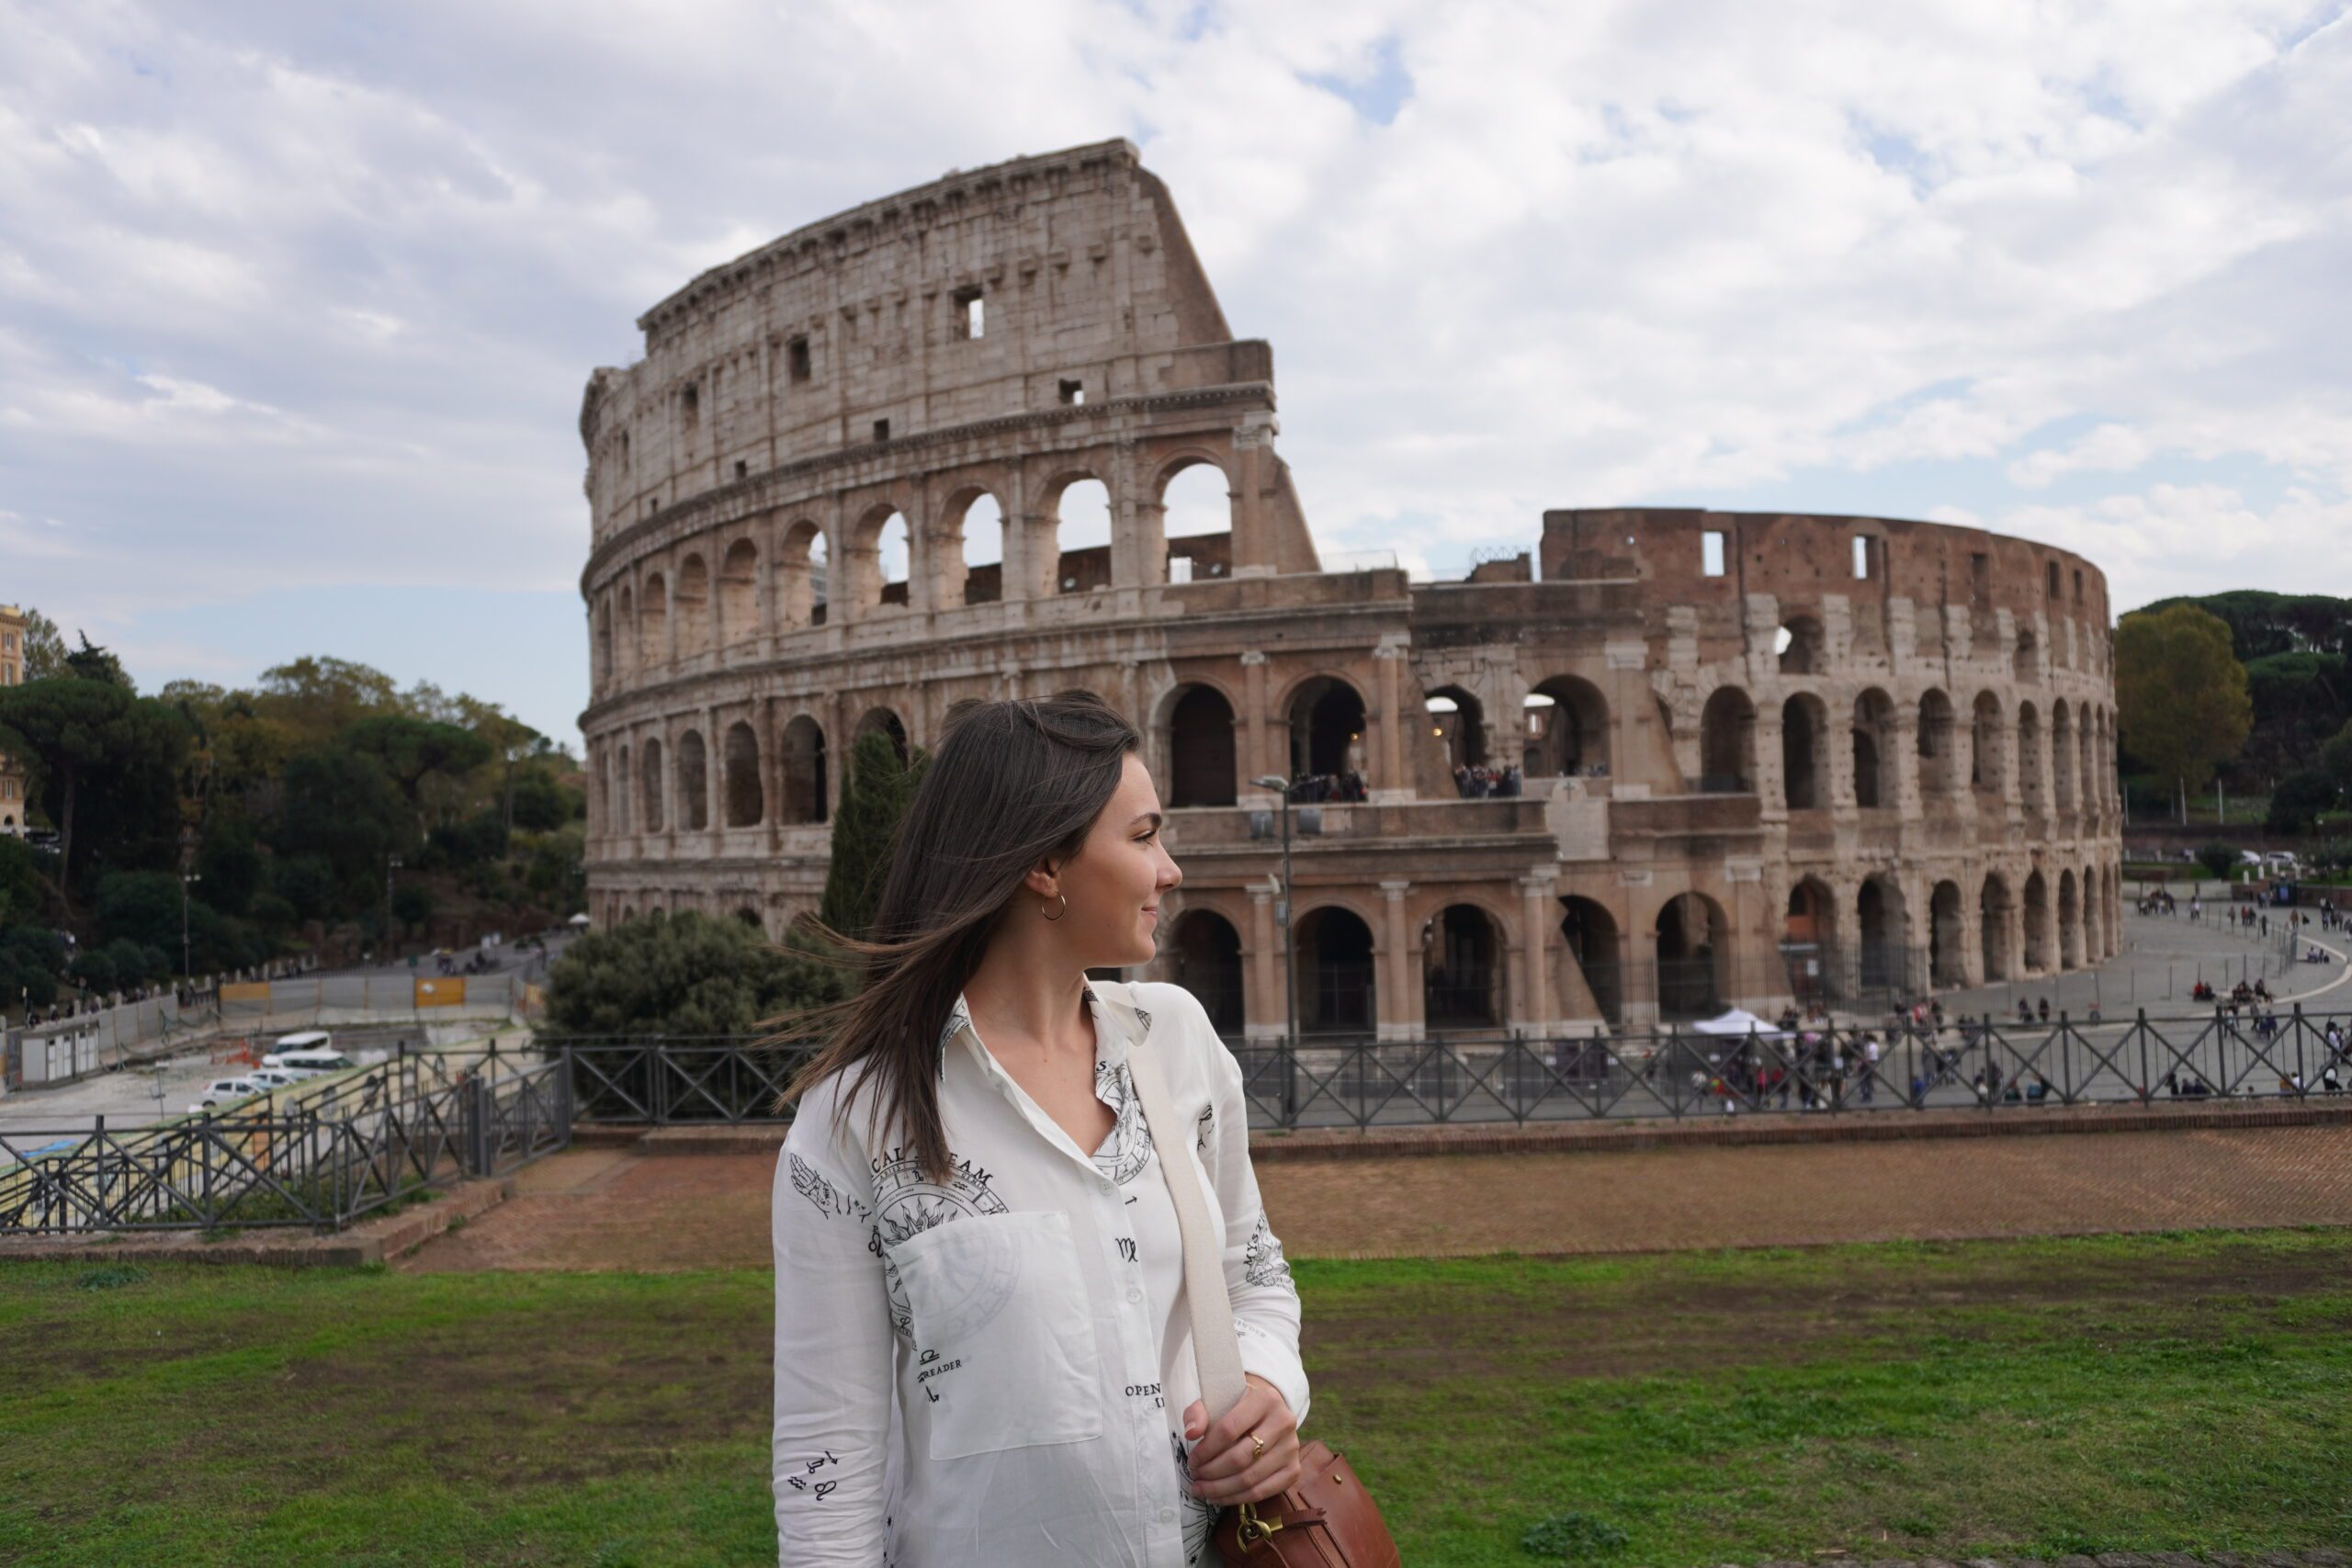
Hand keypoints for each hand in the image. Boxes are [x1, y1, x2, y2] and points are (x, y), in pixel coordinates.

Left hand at [1181, 1373, 1300, 1506]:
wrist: (1265, 1413)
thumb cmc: (1236, 1407)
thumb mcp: (1217, 1401)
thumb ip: (1198, 1412)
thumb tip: (1191, 1433)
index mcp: (1265, 1399)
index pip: (1229, 1429)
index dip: (1206, 1449)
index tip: (1192, 1460)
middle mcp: (1284, 1422)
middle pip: (1241, 1457)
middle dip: (1212, 1472)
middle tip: (1195, 1477)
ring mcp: (1292, 1448)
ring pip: (1251, 1478)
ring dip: (1221, 1489)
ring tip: (1202, 1490)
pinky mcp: (1294, 1470)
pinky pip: (1263, 1492)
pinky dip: (1237, 1498)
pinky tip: (1219, 1497)